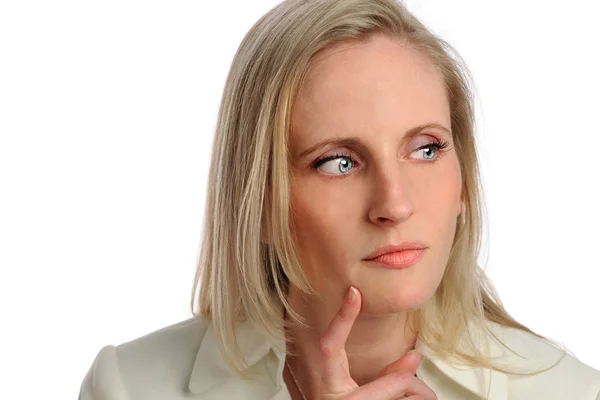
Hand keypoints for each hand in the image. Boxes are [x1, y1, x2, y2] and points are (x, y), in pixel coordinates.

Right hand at [318, 286, 436, 399]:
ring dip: (418, 397)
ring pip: (404, 390)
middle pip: (391, 378)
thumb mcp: (369, 396)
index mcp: (329, 385)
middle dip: (411, 383)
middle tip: (421, 390)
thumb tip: (414, 356)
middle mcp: (332, 398)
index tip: (353, 293)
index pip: (330, 345)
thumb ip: (390, 377)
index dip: (343, 318)